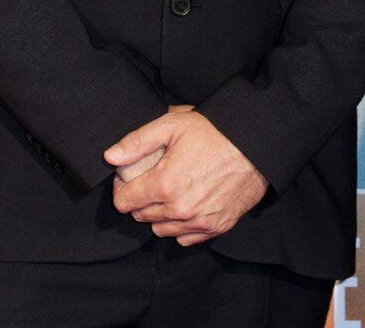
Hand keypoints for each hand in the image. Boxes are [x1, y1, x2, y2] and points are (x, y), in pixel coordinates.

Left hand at [104, 109, 266, 244]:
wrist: (255, 146)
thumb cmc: (214, 133)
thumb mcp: (172, 125)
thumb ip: (137, 142)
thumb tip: (110, 156)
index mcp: (165, 184)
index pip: (124, 202)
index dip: (122, 189)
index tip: (129, 178)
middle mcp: (179, 209)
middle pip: (141, 217)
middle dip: (140, 200)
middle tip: (151, 180)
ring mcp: (198, 222)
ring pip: (161, 230)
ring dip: (159, 215)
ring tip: (169, 192)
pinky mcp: (215, 227)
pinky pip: (185, 239)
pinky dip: (180, 226)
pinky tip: (186, 205)